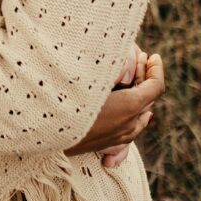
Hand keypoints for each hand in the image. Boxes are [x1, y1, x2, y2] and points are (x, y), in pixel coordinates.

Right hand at [66, 52, 164, 166]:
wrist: (43, 133)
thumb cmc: (64, 100)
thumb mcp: (89, 76)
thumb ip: (111, 66)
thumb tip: (122, 58)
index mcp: (128, 105)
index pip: (156, 86)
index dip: (157, 69)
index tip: (155, 56)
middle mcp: (128, 123)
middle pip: (148, 99)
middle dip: (146, 77)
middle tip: (141, 59)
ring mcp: (118, 137)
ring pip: (141, 116)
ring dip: (141, 96)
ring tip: (137, 81)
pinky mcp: (105, 144)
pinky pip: (131, 130)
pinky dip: (137, 115)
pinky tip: (134, 113)